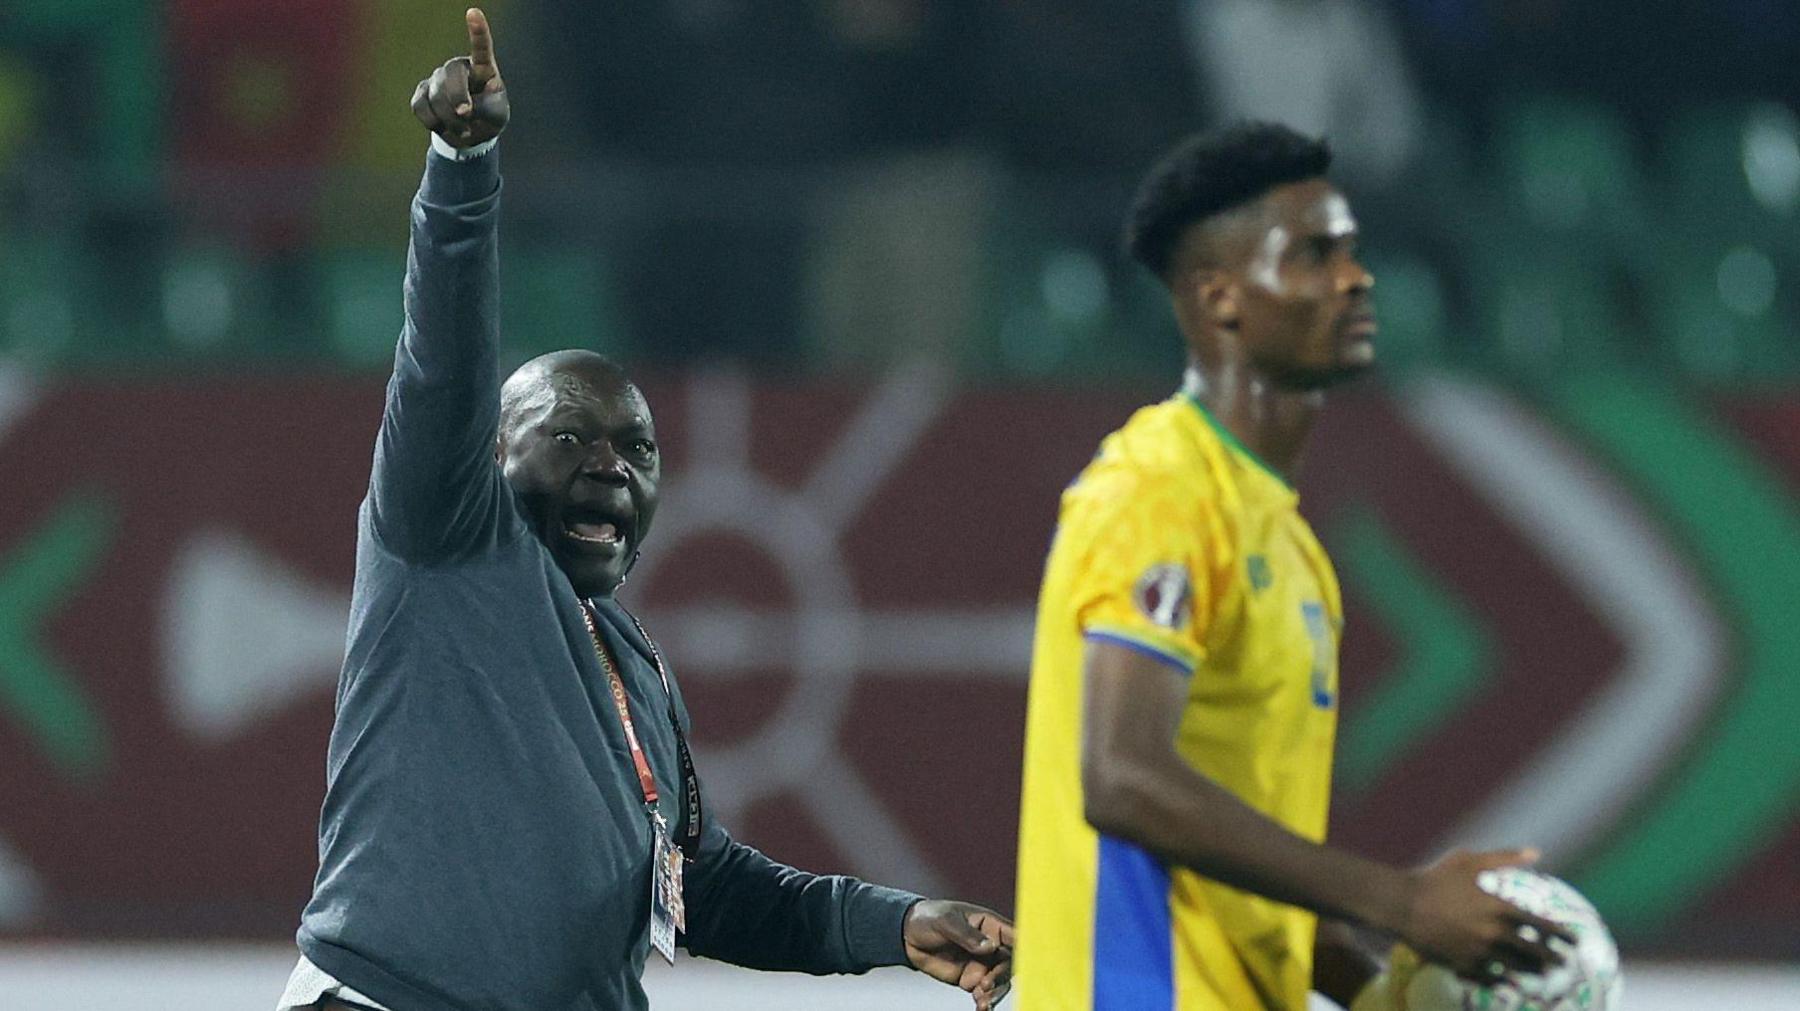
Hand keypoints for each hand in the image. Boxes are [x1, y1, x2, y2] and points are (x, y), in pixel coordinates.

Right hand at [410, 7, 508, 147]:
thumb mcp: (497, 115)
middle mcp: (458, 68)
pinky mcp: (423, 93)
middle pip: (451, 75)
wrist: (472, 134)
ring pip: (436, 96)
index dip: (478, 31)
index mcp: (482, 68)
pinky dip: (433, 122)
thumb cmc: (490, 117)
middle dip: (458, 97)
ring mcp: (438, 79)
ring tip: (465, 132)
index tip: (474, 13)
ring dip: (451, 120)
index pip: (481, 48)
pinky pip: (421, 106)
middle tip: (467, 115)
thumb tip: (463, 108)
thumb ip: (486, 108)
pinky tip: (444, 127)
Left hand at [903, 899, 1013, 1010]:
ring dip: (995, 992)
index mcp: (990, 925)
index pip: (1014, 936)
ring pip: (999, 981)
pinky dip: (985, 1001)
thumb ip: (967, 935)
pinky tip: (981, 1008)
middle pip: (1010, 963)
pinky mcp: (971, 979)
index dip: (1025, 948)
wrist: (907, 935)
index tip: (1024, 963)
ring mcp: (982, 964)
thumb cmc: (929, 918)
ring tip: (982, 1000)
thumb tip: (990, 948)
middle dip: (1002, 975)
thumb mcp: (945, 922)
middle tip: (986, 984)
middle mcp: (991, 946)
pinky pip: (983, 992)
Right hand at [1394, 848, 1575, 981]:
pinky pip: (1490, 977)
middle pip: (1533, 951)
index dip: (1561, 934)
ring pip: (1515, 967)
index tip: (1574, 940)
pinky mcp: (1464, 964)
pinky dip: (1501, 979)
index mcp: (1500, 907)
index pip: (1541, 925)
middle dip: (1553, 958)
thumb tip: (1535, 852)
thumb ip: (1504, 857)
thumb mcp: (1469, 861)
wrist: (1403, 904)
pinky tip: (1506, 979)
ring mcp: (1480, 951)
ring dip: (1532, 970)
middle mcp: (1495, 933)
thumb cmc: (1436, 878)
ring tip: (1542, 972)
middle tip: (1564, 962)